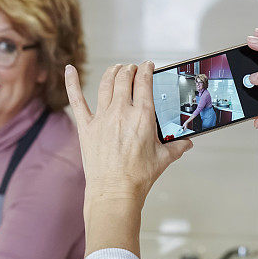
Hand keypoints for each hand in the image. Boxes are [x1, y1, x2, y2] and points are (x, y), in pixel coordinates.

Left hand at [65, 62, 192, 255]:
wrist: (114, 192)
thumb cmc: (138, 178)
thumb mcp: (163, 159)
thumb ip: (177, 147)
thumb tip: (187, 144)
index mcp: (142, 116)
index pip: (144, 82)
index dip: (147, 69)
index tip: (148, 66)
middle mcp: (121, 112)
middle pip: (125, 79)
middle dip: (130, 70)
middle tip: (132, 69)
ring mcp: (102, 118)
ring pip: (105, 84)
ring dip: (112, 72)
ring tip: (116, 69)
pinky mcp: (86, 127)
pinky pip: (77, 100)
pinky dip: (72, 82)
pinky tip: (69, 69)